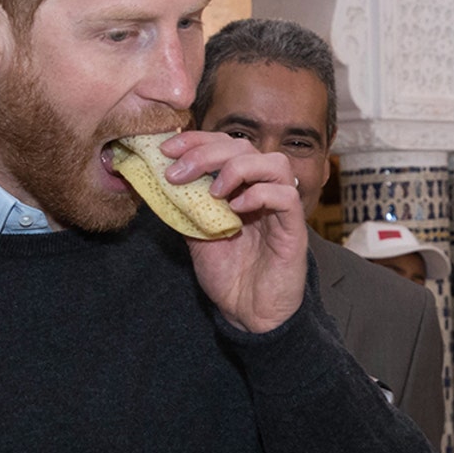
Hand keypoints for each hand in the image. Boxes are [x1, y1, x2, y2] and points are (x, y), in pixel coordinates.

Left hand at [161, 131, 307, 332]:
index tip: (167, 149)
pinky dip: (260, 194)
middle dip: (207, 152)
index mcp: (240, 186)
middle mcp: (263, 191)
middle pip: (246, 147)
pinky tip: (237, 209)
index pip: (225, 145)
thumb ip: (186, 205)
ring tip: (214, 192)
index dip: (197, 140)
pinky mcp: (294, 229)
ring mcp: (281, 208)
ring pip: (275, 163)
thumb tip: (158, 178)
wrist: (247, 312)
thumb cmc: (228, 274)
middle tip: (179, 172)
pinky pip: (286, 197)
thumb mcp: (195, 233)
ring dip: (238, 169)